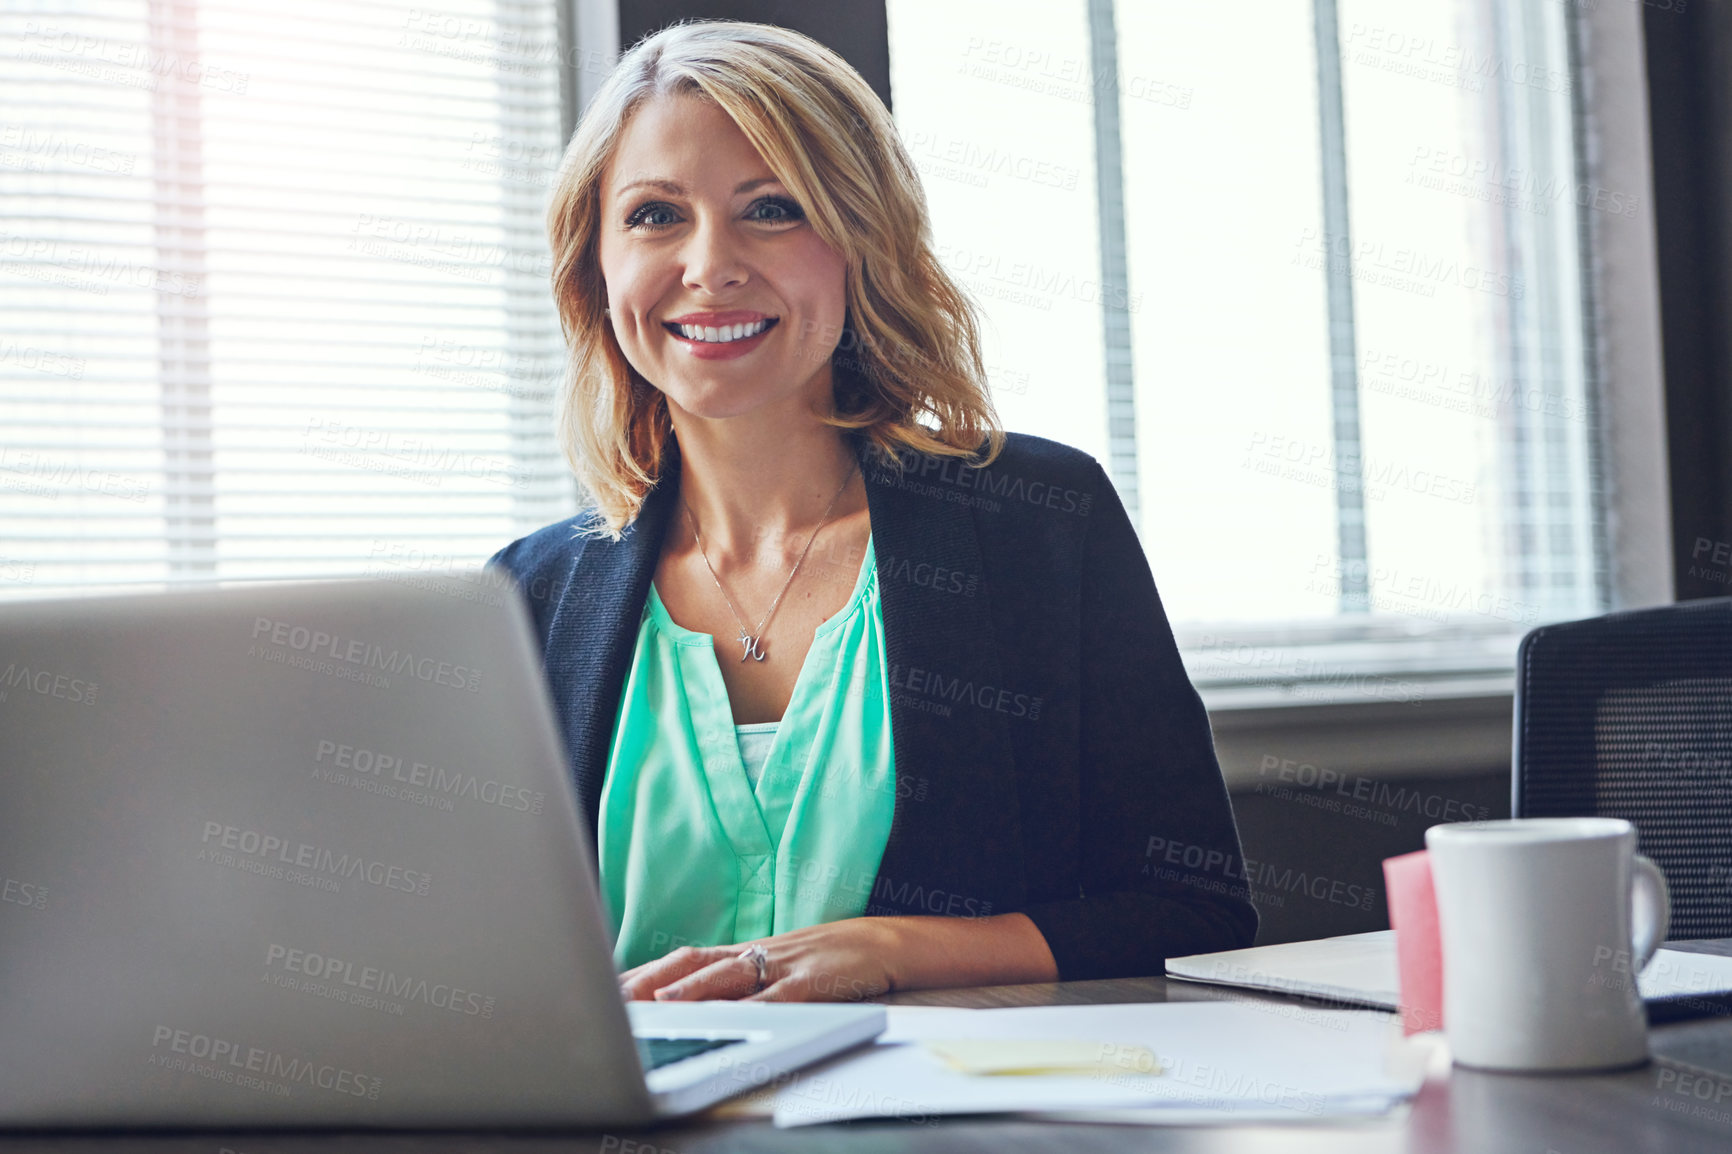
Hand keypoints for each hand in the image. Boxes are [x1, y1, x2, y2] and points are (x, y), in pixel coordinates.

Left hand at [618, 918, 898, 1002]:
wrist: (882, 942)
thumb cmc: (824, 960)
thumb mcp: (775, 967)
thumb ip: (736, 982)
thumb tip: (689, 1000)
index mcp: (743, 952)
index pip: (684, 958)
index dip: (645, 971)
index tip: (607, 986)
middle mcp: (756, 954)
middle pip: (696, 961)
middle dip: (653, 979)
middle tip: (616, 997)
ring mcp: (784, 965)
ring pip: (731, 974)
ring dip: (693, 988)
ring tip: (662, 1004)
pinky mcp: (814, 982)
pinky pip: (781, 995)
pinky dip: (756, 1006)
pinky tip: (737, 1018)